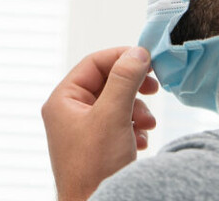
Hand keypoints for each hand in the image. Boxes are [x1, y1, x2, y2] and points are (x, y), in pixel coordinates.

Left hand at [41, 46, 158, 200]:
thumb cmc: (95, 167)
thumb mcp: (112, 115)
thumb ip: (124, 80)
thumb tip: (137, 52)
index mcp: (63, 100)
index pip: (94, 64)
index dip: (121, 58)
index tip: (148, 60)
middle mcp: (70, 113)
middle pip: (106, 83)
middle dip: (133, 87)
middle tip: (154, 89)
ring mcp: (83, 131)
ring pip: (115, 105)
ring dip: (136, 110)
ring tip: (147, 125)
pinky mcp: (97, 148)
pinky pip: (118, 125)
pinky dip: (133, 129)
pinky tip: (140, 141)